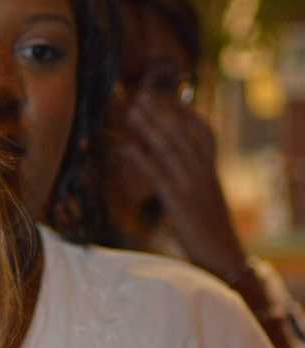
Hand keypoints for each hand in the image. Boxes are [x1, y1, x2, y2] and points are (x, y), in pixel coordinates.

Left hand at [120, 89, 247, 280]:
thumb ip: (187, 173)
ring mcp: (192, 184)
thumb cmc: (206, 225)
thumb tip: (164, 155)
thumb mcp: (200, 193)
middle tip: (139, 92)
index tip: (161, 93)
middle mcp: (204, 171)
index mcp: (210, 167)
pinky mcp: (179, 201)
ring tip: (132, 108)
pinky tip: (126, 147)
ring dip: (149, 126)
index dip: (181, 110)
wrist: (222, 255)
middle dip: (161, 110)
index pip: (200, 129)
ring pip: (170, 148)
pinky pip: (158, 175)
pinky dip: (141, 158)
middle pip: (181, 133)